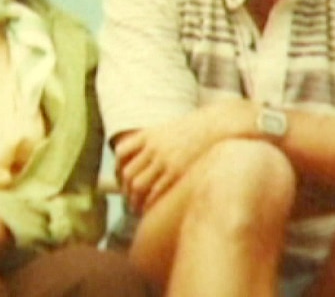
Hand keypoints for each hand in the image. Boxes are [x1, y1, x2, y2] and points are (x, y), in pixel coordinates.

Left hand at [116, 101, 256, 211]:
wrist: (216, 126)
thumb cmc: (197, 130)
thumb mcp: (170, 130)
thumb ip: (156, 141)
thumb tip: (146, 156)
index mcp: (148, 135)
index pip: (121, 152)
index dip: (118, 168)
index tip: (121, 178)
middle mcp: (152, 147)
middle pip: (127, 172)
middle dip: (125, 189)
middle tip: (128, 199)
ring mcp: (163, 160)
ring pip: (137, 184)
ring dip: (133, 199)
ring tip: (136, 208)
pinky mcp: (176, 172)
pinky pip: (155, 191)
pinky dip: (148, 202)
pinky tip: (150, 209)